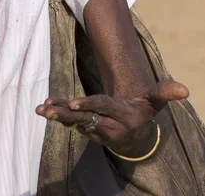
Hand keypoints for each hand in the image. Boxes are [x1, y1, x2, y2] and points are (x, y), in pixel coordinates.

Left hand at [35, 80, 188, 157]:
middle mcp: (108, 125)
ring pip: (75, 121)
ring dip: (57, 115)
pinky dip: (58, 114)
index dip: (89, 104)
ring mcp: (96, 128)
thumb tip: (184, 89)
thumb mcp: (153, 101)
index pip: (103, 107)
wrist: (136, 135)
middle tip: (48, 109)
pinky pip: (71, 121)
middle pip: (84, 116)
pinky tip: (43, 107)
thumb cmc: (143, 111)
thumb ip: (164, 92)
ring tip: (41, 109)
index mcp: (122, 115)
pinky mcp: (87, 128)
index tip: (74, 102)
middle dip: (66, 113)